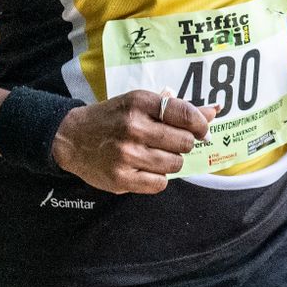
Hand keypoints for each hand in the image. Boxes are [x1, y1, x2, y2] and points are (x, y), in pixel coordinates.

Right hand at [52, 92, 217, 194]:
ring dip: (171, 161)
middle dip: (184, 143)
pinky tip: (146, 168)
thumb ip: (176, 109)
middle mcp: (133, 127)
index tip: (201, 129)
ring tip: (155, 154)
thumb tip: (214, 112)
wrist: (71, 138)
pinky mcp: (121, 178)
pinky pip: (160, 183)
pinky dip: (158, 178)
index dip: (201, 124)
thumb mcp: (139, 104)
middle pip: (185, 142)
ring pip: (175, 164)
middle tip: (171, 142)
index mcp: (139, 103)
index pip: (186, 114)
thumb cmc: (112, 118)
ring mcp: (127, 155)